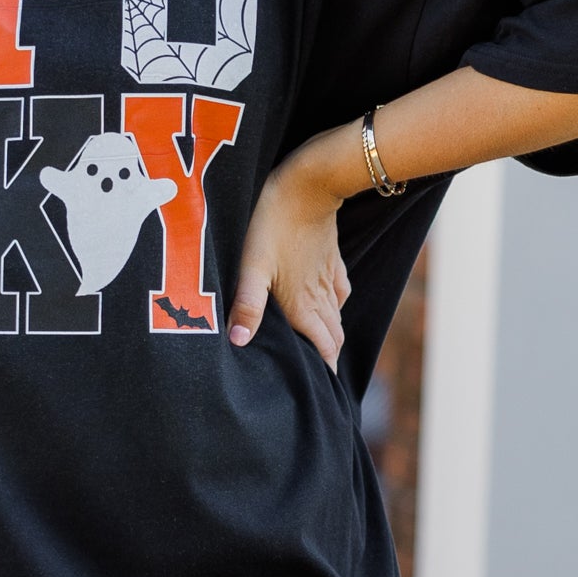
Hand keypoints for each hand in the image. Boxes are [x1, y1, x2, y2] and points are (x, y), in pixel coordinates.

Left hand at [229, 142, 351, 368]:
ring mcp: (327, 277)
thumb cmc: (272, 224)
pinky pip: (340, 292)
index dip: (324, 371)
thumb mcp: (252, 265)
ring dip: (332, 335)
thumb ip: (247, 305)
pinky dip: (336, 307)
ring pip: (337, 316)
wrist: (308, 184)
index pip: (323, 348)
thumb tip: (238, 342)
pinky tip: (331, 306)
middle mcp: (320, 296)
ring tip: (324, 350)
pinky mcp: (330, 258)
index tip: (324, 392)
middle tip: (322, 377)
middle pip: (333, 337)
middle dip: (329, 358)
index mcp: (303, 305)